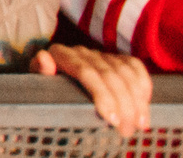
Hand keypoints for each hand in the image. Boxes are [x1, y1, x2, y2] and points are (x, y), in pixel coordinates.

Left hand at [33, 44, 150, 133]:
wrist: (54, 88)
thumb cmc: (46, 90)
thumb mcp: (38, 85)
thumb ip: (40, 72)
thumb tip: (44, 58)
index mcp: (61, 55)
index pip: (86, 72)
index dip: (102, 95)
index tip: (112, 120)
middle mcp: (82, 52)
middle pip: (109, 75)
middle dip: (123, 105)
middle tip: (126, 131)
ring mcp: (100, 54)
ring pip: (125, 72)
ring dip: (137, 100)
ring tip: (140, 125)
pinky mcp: (116, 58)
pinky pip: (135, 66)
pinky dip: (143, 84)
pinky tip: (145, 103)